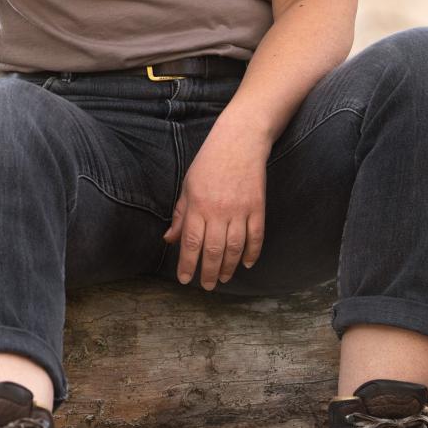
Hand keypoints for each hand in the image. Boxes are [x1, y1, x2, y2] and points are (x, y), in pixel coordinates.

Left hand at [162, 121, 266, 289]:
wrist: (239, 141)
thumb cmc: (209, 162)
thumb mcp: (188, 185)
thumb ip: (181, 214)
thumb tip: (169, 239)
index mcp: (198, 205)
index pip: (191, 243)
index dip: (187, 264)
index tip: (185, 279)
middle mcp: (218, 211)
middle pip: (213, 250)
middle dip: (208, 272)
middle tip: (206, 286)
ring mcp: (240, 210)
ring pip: (235, 248)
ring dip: (229, 267)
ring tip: (223, 279)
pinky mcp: (257, 207)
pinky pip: (256, 236)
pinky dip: (252, 253)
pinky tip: (247, 264)